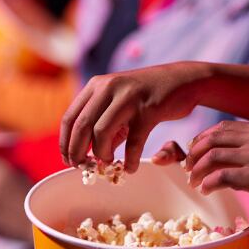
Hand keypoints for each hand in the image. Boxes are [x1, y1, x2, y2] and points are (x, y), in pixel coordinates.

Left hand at [59, 62, 210, 172]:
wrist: (183, 81)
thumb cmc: (147, 97)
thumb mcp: (118, 104)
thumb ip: (102, 125)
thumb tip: (88, 155)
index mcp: (96, 86)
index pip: (69, 118)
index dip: (65, 143)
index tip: (68, 160)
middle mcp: (108, 87)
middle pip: (81, 127)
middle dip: (78, 152)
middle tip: (83, 167)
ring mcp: (128, 97)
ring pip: (101, 133)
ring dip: (102, 154)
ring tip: (108, 163)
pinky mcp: (148, 109)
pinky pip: (133, 141)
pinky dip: (129, 159)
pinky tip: (130, 168)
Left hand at [185, 121, 248, 227]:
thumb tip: (228, 155)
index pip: (222, 127)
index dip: (202, 139)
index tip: (194, 153)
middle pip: (212, 139)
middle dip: (194, 154)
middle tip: (188, 169)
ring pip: (212, 157)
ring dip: (197, 171)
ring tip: (194, 183)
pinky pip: (220, 177)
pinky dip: (207, 184)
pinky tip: (206, 191)